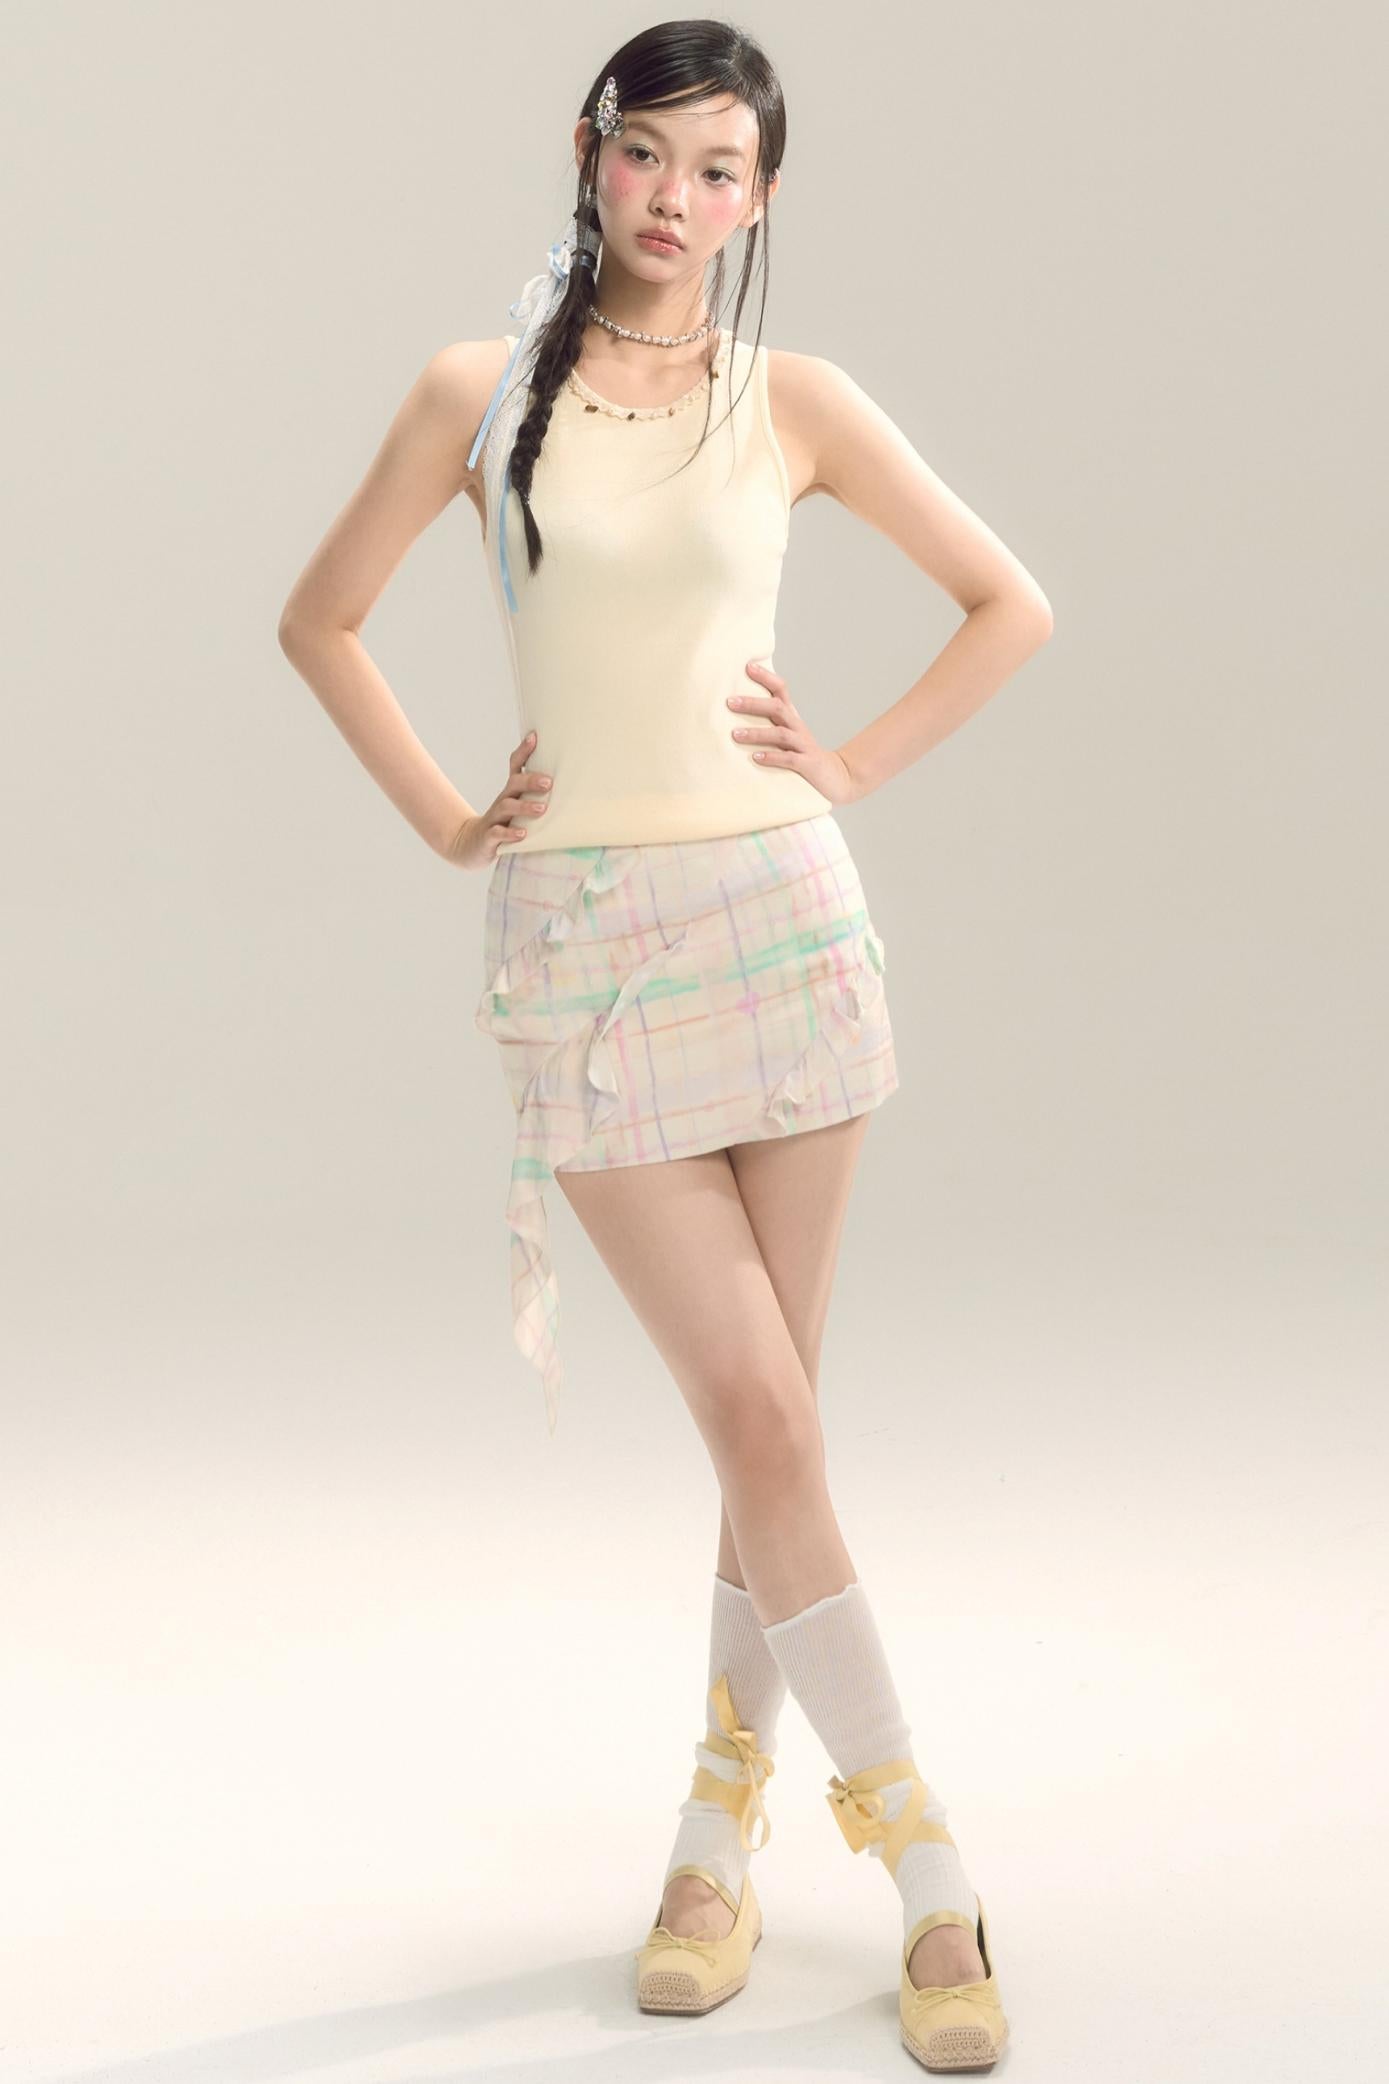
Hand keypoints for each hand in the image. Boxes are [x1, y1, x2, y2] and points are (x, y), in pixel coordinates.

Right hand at [442, 732, 553, 867]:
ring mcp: (495, 818)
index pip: (515, 766)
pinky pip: (498, 833)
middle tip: (549, 783)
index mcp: (511, 792)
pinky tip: (522, 835)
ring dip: (525, 807)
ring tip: (542, 808)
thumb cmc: (505, 824)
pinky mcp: (489, 837)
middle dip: (531, 780)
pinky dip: (510, 833)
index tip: (534, 737)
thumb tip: (569, 785)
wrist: (473, 844)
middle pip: (514, 784)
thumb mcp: (519, 807)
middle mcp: (503, 800)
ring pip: (507, 807)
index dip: (523, 751)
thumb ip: (537, 797)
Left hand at [728, 662, 862, 804]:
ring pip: (780, 733)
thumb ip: (768, 723)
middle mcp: (797, 727)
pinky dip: (772, 757)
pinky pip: (789, 758)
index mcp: (792, 718)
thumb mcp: (787, 735)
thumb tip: (737, 712)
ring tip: (735, 734)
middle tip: (730, 702)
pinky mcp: (807, 764)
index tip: (748, 666)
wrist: (837, 777)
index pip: (781, 690)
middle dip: (753, 703)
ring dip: (756, 733)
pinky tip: (756, 757)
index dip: (766, 677)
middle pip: (777, 707)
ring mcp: (803, 745)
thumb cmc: (803, 755)